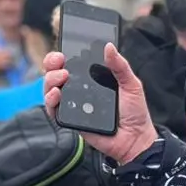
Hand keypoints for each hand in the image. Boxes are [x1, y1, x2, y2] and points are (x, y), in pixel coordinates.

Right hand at [42, 43, 156, 161]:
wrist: (136, 139)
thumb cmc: (135, 112)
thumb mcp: (131, 84)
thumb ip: (120, 66)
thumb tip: (109, 46)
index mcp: (91, 78)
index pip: (70, 63)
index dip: (60, 56)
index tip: (62, 52)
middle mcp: (79, 90)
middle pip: (55, 74)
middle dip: (51, 64)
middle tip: (60, 62)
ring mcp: (73, 105)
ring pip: (50, 89)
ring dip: (50, 80)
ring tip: (62, 77)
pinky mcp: (71, 120)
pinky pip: (54, 110)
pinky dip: (50, 100)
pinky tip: (57, 94)